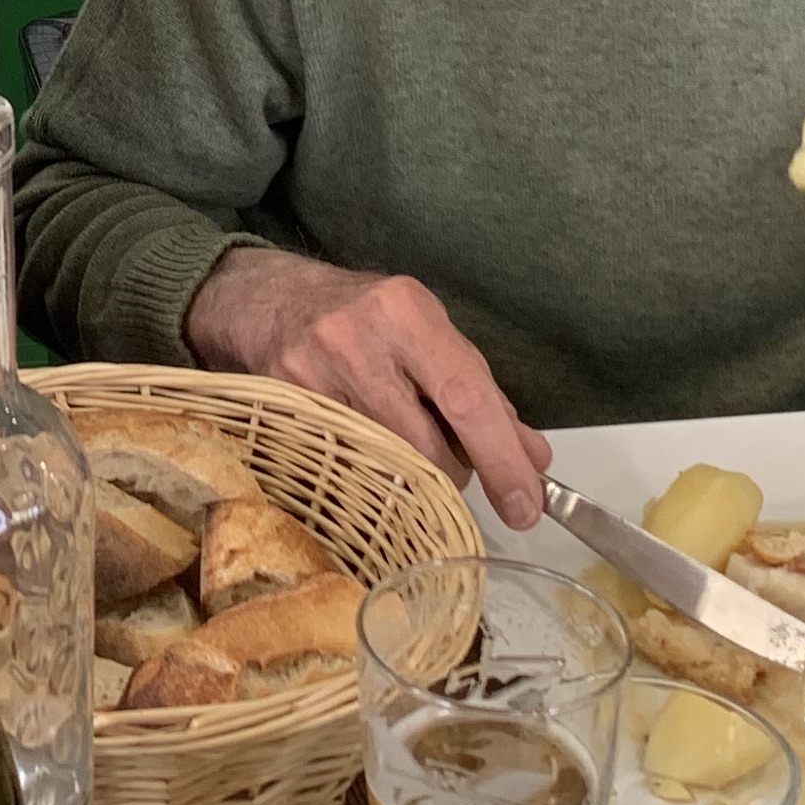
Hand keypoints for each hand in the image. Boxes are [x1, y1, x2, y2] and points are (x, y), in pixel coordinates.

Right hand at [181, 245, 550, 523]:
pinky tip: (371, 452)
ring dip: (415, 476)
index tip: (526, 505)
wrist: (270, 300)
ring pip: (386, 464)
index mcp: (408, 312)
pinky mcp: (284, 407)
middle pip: (425, 445)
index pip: (466, 396)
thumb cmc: (367, 319)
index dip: (501, 458)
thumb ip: (484, 395)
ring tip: (412, 452)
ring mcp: (313, 375)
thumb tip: (534, 457)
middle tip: (457, 466)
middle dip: (456, 472)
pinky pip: (346, 466)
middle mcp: (358, 339)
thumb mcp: (430, 336)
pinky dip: (372, 472)